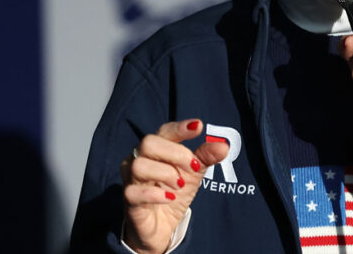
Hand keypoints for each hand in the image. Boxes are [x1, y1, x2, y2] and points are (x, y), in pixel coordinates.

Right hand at [120, 119, 228, 253]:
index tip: (199, 126)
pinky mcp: (129, 200)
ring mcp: (131, 179)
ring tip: (179, 185)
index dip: (180, 128)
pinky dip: (156, 194)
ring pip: (140, 165)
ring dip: (166, 174)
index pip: (164, 131)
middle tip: (193, 168)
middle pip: (148, 143)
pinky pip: (134, 192)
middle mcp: (139, 159)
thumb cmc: (174, 192)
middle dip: (176, 153)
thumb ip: (205, 157)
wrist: (162, 226)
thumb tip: (222, 146)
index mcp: (156, 149)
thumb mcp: (194, 174)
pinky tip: (170, 197)